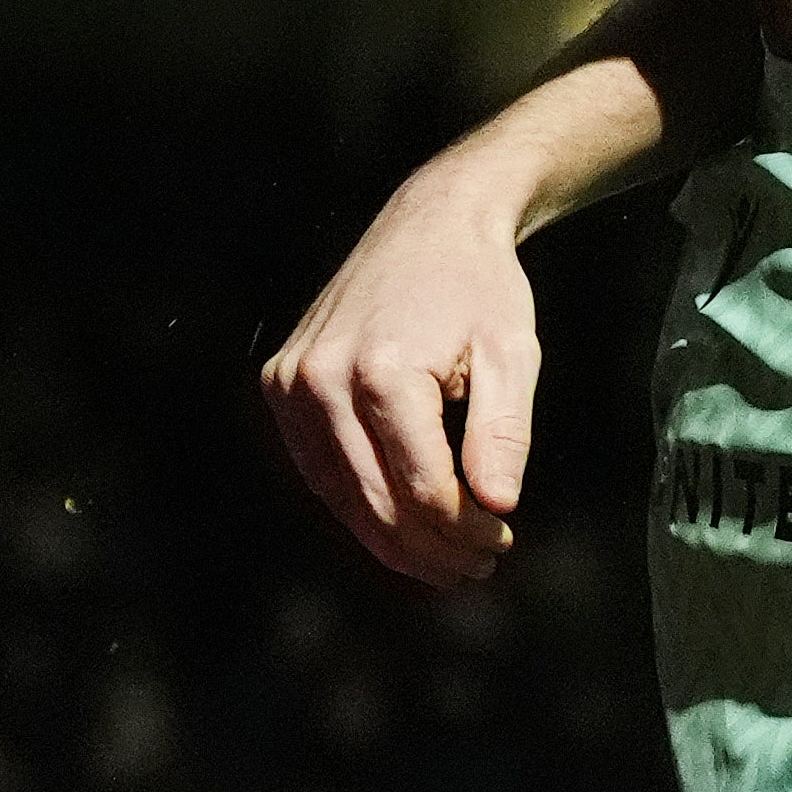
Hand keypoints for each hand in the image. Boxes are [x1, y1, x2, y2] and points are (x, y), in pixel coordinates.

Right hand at [260, 161, 540, 584]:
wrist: (429, 225)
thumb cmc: (480, 289)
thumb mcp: (512, 354)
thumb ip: (505, 432)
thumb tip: (498, 507)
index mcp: (380, 371)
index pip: (422, 488)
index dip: (464, 531)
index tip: (502, 543)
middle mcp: (321, 380)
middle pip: (377, 500)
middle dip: (431, 546)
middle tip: (478, 566)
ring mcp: (291, 384)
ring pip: (341, 495)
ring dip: (394, 539)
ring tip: (447, 559)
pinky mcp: (280, 387)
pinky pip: (321, 469)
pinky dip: (361, 503)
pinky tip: (404, 523)